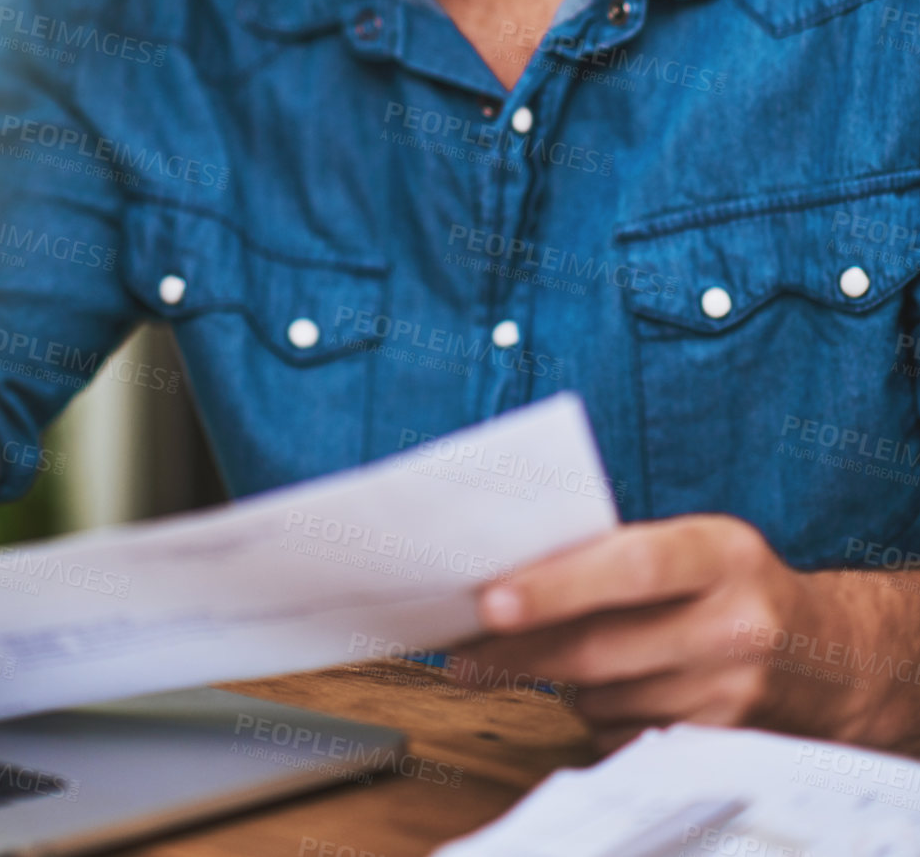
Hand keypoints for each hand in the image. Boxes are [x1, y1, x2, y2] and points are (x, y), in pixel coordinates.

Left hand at [466, 515, 917, 753]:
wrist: (826, 656)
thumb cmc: (730, 584)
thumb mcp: (693, 544)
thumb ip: (616, 553)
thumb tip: (508, 578)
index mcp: (722, 552)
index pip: (629, 566)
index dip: (557, 586)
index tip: (491, 601)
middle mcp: (734, 624)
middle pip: (602, 647)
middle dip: (521, 652)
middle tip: (463, 654)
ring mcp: (731, 693)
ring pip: (604, 697)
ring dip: (564, 681)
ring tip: (559, 655)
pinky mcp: (718, 744)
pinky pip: (624, 735)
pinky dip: (599, 713)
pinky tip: (611, 687)